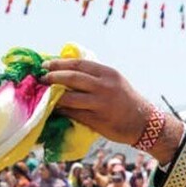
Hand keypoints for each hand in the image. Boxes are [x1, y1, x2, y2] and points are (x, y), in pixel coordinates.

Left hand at [42, 59, 180, 157]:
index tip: (45, 65)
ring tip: (45, 95)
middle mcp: (104, 86)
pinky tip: (55, 108)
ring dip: (54, 96)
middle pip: (72, 78)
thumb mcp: (114, 82)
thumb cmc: (126, 101)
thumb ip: (94, 76)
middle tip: (41, 79)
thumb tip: (66, 71)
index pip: (78, 64)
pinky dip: (62, 110)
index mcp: (108, 73)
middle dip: (53, 77)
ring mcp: (100, 104)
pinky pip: (73, 113)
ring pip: (69, 97)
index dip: (59, 64)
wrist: (144, 123)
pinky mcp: (97, 120)